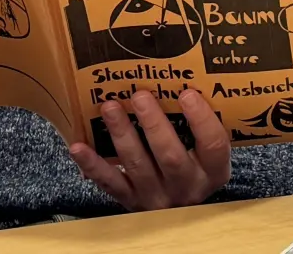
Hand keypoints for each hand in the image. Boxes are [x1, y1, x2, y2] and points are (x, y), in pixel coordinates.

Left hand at [68, 89, 230, 210]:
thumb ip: (202, 127)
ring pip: (137, 165)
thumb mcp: (209, 155)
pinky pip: (110, 182)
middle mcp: (186, 186)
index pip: (214, 146)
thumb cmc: (195, 168)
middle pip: (171, 156)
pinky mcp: (130, 200)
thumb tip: (187, 78)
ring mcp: (156, 195)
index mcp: (213, 171)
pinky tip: (78, 147)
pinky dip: (92, 164)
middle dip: (153, 124)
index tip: (187, 93)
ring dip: (122, 134)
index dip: (201, 120)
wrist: (179, 213)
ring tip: (110, 106)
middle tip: (139, 96)